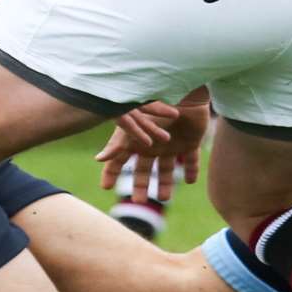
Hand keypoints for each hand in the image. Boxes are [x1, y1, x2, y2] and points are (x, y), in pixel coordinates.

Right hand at [95, 101, 209, 203]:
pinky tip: (191, 181)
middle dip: (140, 185)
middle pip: (143, 169)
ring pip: (166, 169)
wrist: (185, 89)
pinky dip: (192, 170)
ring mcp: (171, 144)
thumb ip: (118, 143)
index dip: (112, 173)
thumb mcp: (135, 124)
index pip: (120, 160)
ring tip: (164, 198)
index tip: (105, 188)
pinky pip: (191, 160)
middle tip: (137, 202)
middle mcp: (152, 144)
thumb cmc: (155, 103)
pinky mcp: (190, 142)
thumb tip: (99, 159)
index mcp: (137, 139)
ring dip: (165, 183)